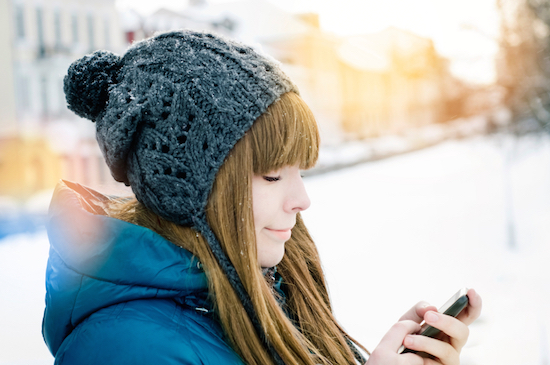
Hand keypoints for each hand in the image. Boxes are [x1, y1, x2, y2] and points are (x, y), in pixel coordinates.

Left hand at [366, 289, 481, 364]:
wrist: (394, 357)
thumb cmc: (406, 336)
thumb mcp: (408, 319)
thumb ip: (418, 310)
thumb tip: (431, 309)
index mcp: (449, 327)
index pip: (468, 315)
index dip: (474, 304)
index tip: (470, 291)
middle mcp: (453, 343)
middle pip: (463, 332)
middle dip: (447, 322)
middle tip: (428, 316)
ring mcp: (449, 359)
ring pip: (448, 350)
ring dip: (427, 342)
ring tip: (408, 339)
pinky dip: (421, 357)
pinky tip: (410, 353)